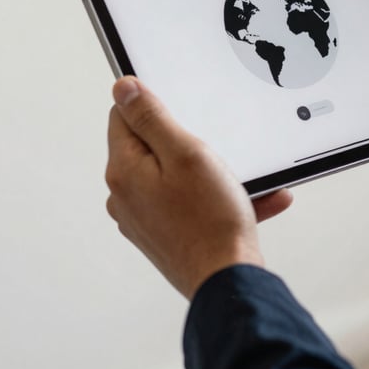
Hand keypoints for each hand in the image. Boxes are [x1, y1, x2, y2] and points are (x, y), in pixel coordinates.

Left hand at [105, 76, 292, 298]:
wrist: (228, 280)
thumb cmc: (211, 219)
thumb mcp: (186, 152)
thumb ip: (151, 117)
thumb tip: (122, 88)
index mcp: (124, 171)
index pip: (122, 116)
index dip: (153, 107)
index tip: (181, 113)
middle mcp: (125, 196)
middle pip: (149, 146)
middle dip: (184, 141)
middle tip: (213, 150)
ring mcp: (143, 217)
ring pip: (172, 174)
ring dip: (206, 170)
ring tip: (237, 180)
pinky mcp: (163, 233)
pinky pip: (187, 201)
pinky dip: (212, 196)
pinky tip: (246, 200)